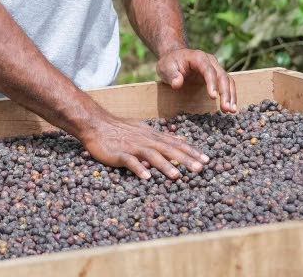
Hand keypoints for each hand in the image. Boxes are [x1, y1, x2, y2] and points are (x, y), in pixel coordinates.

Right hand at [77, 111, 209, 180]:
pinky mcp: (119, 154)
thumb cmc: (120, 128)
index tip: (206, 160)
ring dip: (165, 165)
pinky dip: (138, 168)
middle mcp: (146, 140)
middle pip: (168, 149)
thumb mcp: (144, 129)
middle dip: (185, 159)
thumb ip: (162, 136)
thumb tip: (181, 138)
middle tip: (200, 168)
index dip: (191, 151)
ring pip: (152, 155)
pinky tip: (147, 177)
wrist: (95, 124)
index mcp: (152, 136)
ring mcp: (132, 147)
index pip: (175, 143)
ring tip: (177, 176)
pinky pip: (130, 162)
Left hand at [157, 48, 237, 112]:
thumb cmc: (170, 63)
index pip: (208, 70)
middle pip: (222, 76)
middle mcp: (210, 61)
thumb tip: (177, 84)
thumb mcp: (166, 67)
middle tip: (226, 108)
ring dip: (231, 95)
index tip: (213, 97)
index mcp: (198, 57)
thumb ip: (171, 75)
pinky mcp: (217, 76)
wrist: (175, 57)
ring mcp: (215, 68)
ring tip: (231, 110)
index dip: (212, 83)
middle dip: (225, 92)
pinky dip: (230, 95)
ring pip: (228, 80)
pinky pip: (227, 84)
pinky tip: (231, 106)